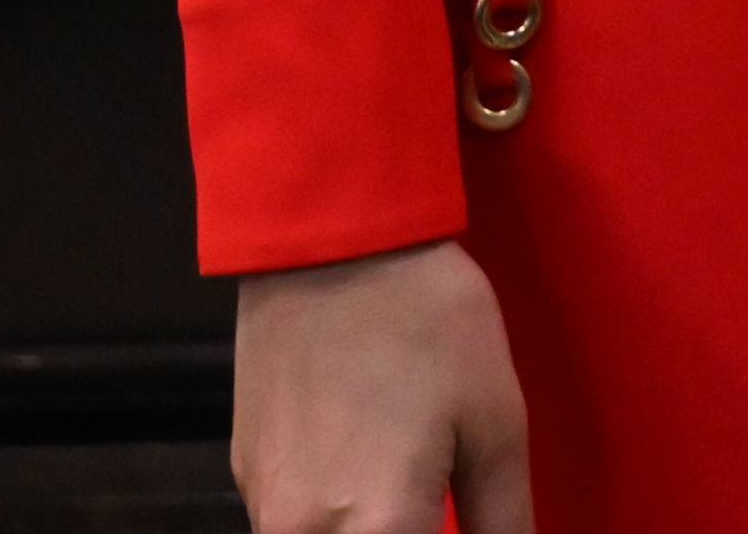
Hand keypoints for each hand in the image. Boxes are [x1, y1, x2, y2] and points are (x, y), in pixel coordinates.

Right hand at [232, 238, 532, 533]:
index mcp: (380, 529)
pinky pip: (292, 525)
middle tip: (434, 500)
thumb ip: (503, 520)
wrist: (330, 242)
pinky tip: (362, 460)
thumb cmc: (425, 321)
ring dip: (368, 531)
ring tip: (405, 477)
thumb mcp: (497, 422)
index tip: (456, 520)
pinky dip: (331, 515)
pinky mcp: (244, 475)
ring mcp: (266, 508)